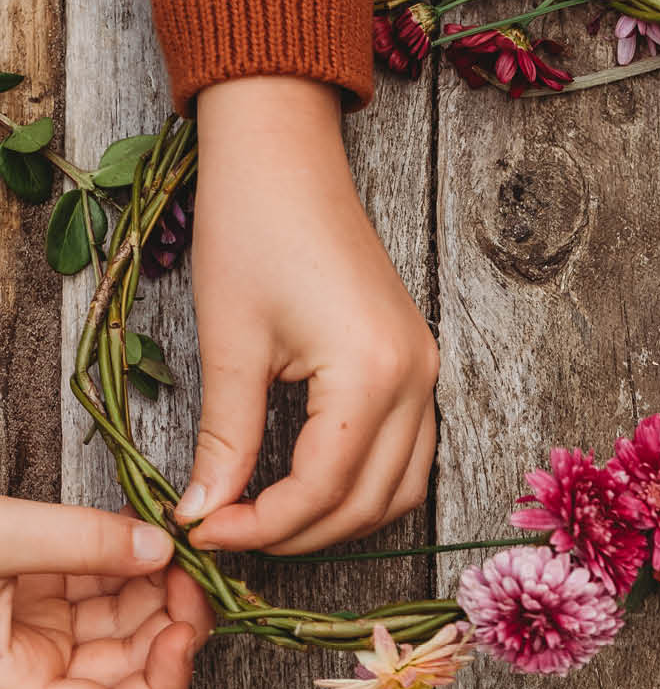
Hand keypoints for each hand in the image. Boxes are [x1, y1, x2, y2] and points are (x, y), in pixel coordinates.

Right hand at [0, 500, 213, 688]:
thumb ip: (75, 543)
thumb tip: (158, 548)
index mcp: (10, 686)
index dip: (162, 687)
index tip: (183, 635)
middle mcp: (30, 667)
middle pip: (131, 668)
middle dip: (172, 620)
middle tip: (191, 570)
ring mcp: (37, 630)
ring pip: (124, 625)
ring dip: (159, 586)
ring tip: (171, 541)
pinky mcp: (37, 594)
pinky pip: (100, 588)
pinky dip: (130, 561)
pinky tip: (144, 530)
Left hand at [179, 77, 437, 554]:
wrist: (286, 156)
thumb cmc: (252, 227)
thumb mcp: (228, 341)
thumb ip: (224, 437)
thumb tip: (203, 512)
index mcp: (370, 374)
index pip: (324, 487)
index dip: (265, 524)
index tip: (208, 531)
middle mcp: (415, 382)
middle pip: (369, 502)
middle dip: (300, 532)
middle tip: (231, 531)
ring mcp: (426, 376)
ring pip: (400, 490)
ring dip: (340, 518)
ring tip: (271, 518)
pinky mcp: (419, 368)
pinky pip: (410, 457)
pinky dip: (366, 486)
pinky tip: (314, 485)